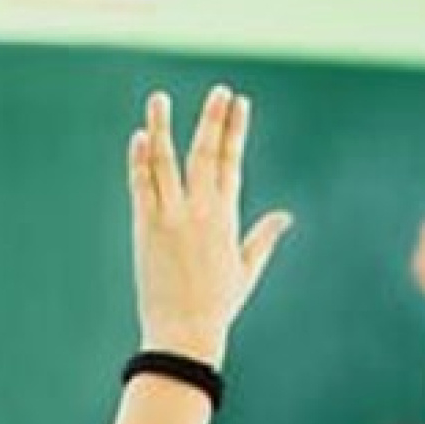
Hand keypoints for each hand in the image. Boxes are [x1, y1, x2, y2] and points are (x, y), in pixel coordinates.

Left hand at [130, 86, 292, 366]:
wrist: (184, 333)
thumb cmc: (217, 306)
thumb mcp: (246, 270)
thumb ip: (263, 238)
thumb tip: (285, 217)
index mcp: (226, 219)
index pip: (232, 163)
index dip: (235, 130)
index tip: (239, 102)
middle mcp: (200, 213)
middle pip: (206, 155)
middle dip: (213, 120)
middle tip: (218, 91)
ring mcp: (171, 218)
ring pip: (166, 162)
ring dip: (162, 128)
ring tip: (158, 98)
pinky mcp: (146, 228)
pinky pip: (141, 185)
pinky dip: (139, 160)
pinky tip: (139, 137)